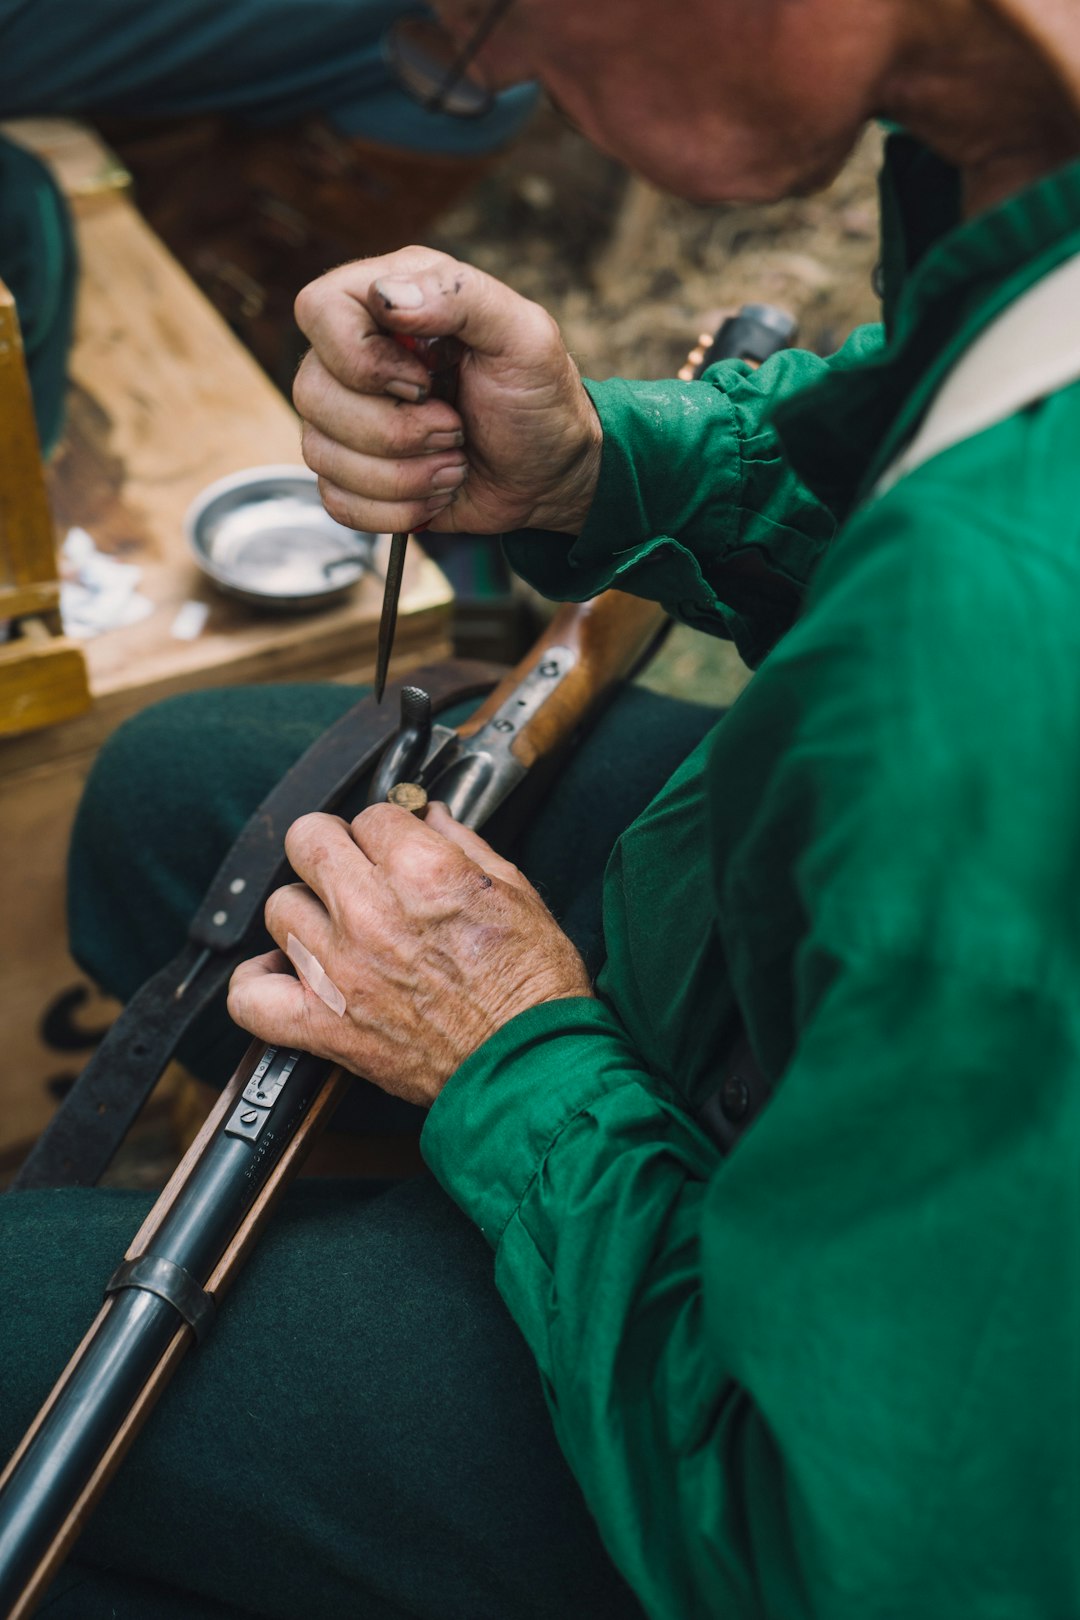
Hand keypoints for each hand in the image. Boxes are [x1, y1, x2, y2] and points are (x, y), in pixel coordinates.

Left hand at [227, 802, 592, 1106]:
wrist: (529, 1065)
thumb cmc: (532, 983)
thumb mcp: (514, 891)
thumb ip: (462, 844)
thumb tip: (428, 816)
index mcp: (423, 871)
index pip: (371, 815)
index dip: (388, 831)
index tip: (396, 851)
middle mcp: (371, 912)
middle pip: (309, 842)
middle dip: (334, 849)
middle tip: (356, 873)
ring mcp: (340, 969)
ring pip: (280, 908)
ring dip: (307, 914)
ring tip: (335, 931)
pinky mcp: (324, 1024)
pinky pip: (250, 995)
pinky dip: (260, 984)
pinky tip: (287, 973)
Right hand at [293, 246, 602, 537]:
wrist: (550, 474)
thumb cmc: (539, 399)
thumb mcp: (524, 335)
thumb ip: (460, 295)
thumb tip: (387, 297)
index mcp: (387, 301)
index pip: (318, 310)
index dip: (362, 360)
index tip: (425, 383)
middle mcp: (353, 355)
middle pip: (311, 393)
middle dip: (396, 431)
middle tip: (456, 429)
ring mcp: (346, 418)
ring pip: (320, 454)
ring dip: (403, 476)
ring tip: (454, 462)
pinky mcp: (352, 474)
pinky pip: (336, 500)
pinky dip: (394, 509)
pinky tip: (435, 492)